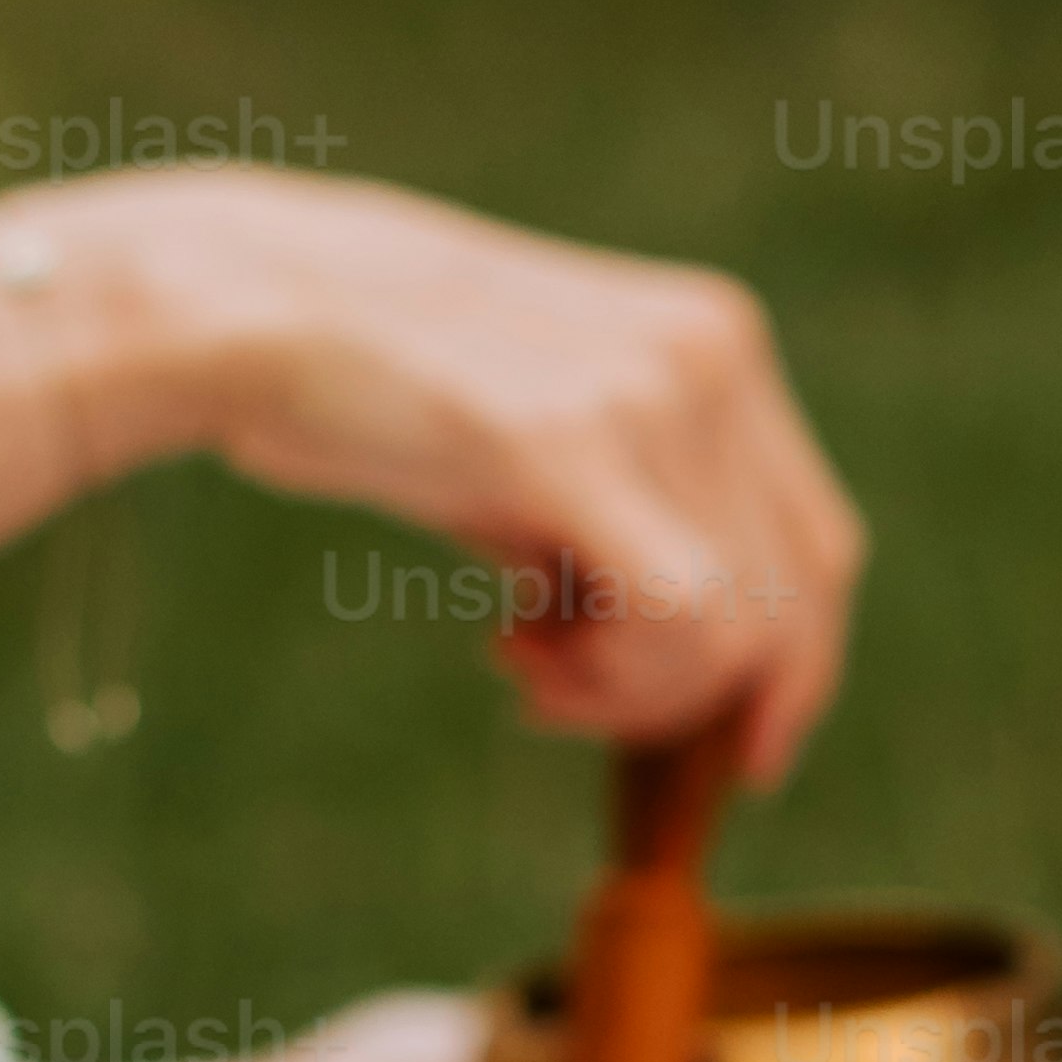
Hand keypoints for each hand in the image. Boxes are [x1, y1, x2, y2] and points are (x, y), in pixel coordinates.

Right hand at [121, 173, 861, 775]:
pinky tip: (514, 649)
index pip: (817, 546)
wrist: (243, 310)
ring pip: (737, 632)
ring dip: (625, 692)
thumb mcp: (543, 446)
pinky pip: (683, 621)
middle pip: (794, 603)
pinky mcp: (574, 442)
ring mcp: (652, 391)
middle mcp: (711, 354)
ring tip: (519, 659)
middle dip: (687, 695)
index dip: (794, 669)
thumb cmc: (378, 391)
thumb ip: (632, 521)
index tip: (746, 752)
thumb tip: (698, 667)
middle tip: (559, 694)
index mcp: (718, 341)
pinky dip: (614, 681)